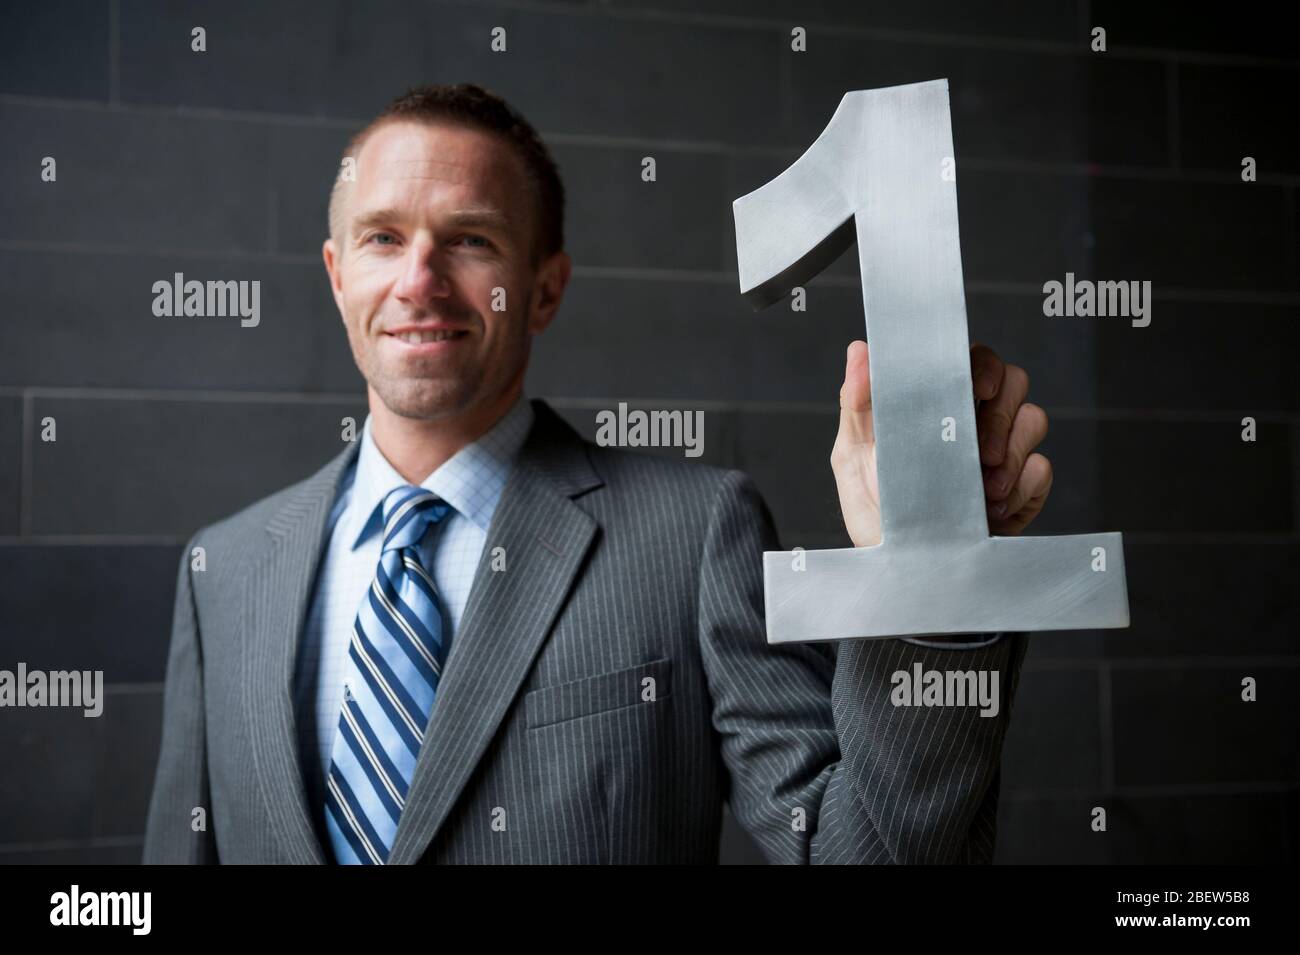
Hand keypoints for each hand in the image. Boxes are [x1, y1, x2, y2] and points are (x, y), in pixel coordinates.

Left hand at [831, 340, 1052, 546]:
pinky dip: (1022, 488)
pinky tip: (993, 510)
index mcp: (938, 404)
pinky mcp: (1023, 489)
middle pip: (1014, 382)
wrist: (902, 569)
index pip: (973, 362)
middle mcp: (976, 421)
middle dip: (1000, 415)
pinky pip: (1042, 470)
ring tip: (982, 490)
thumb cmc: (877, 508)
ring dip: (1011, 453)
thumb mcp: (853, 456)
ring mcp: (1004, 453)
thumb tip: (860, 350)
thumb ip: (857, 401)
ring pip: (1034, 420)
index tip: (978, 389)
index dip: (984, 366)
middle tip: (981, 452)